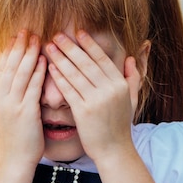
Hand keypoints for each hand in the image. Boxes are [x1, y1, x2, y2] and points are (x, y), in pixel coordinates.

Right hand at [0, 30, 46, 167]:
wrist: (15, 162)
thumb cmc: (15, 139)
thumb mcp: (4, 114)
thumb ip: (5, 94)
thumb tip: (6, 75)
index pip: (0, 68)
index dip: (8, 50)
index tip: (15, 36)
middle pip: (9, 66)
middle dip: (18, 46)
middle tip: (26, 30)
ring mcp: (10, 105)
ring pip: (20, 73)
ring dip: (29, 54)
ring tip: (37, 39)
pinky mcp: (24, 112)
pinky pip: (32, 87)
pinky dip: (38, 72)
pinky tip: (44, 61)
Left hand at [45, 30, 141, 159]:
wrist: (114, 150)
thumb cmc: (120, 125)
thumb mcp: (131, 100)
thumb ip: (132, 78)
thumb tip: (130, 58)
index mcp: (120, 85)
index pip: (102, 59)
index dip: (89, 44)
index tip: (79, 32)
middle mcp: (110, 90)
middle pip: (86, 63)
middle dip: (70, 47)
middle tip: (58, 34)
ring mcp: (96, 100)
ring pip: (75, 74)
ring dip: (61, 58)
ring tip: (50, 47)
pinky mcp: (83, 112)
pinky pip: (69, 90)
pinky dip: (59, 77)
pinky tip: (50, 68)